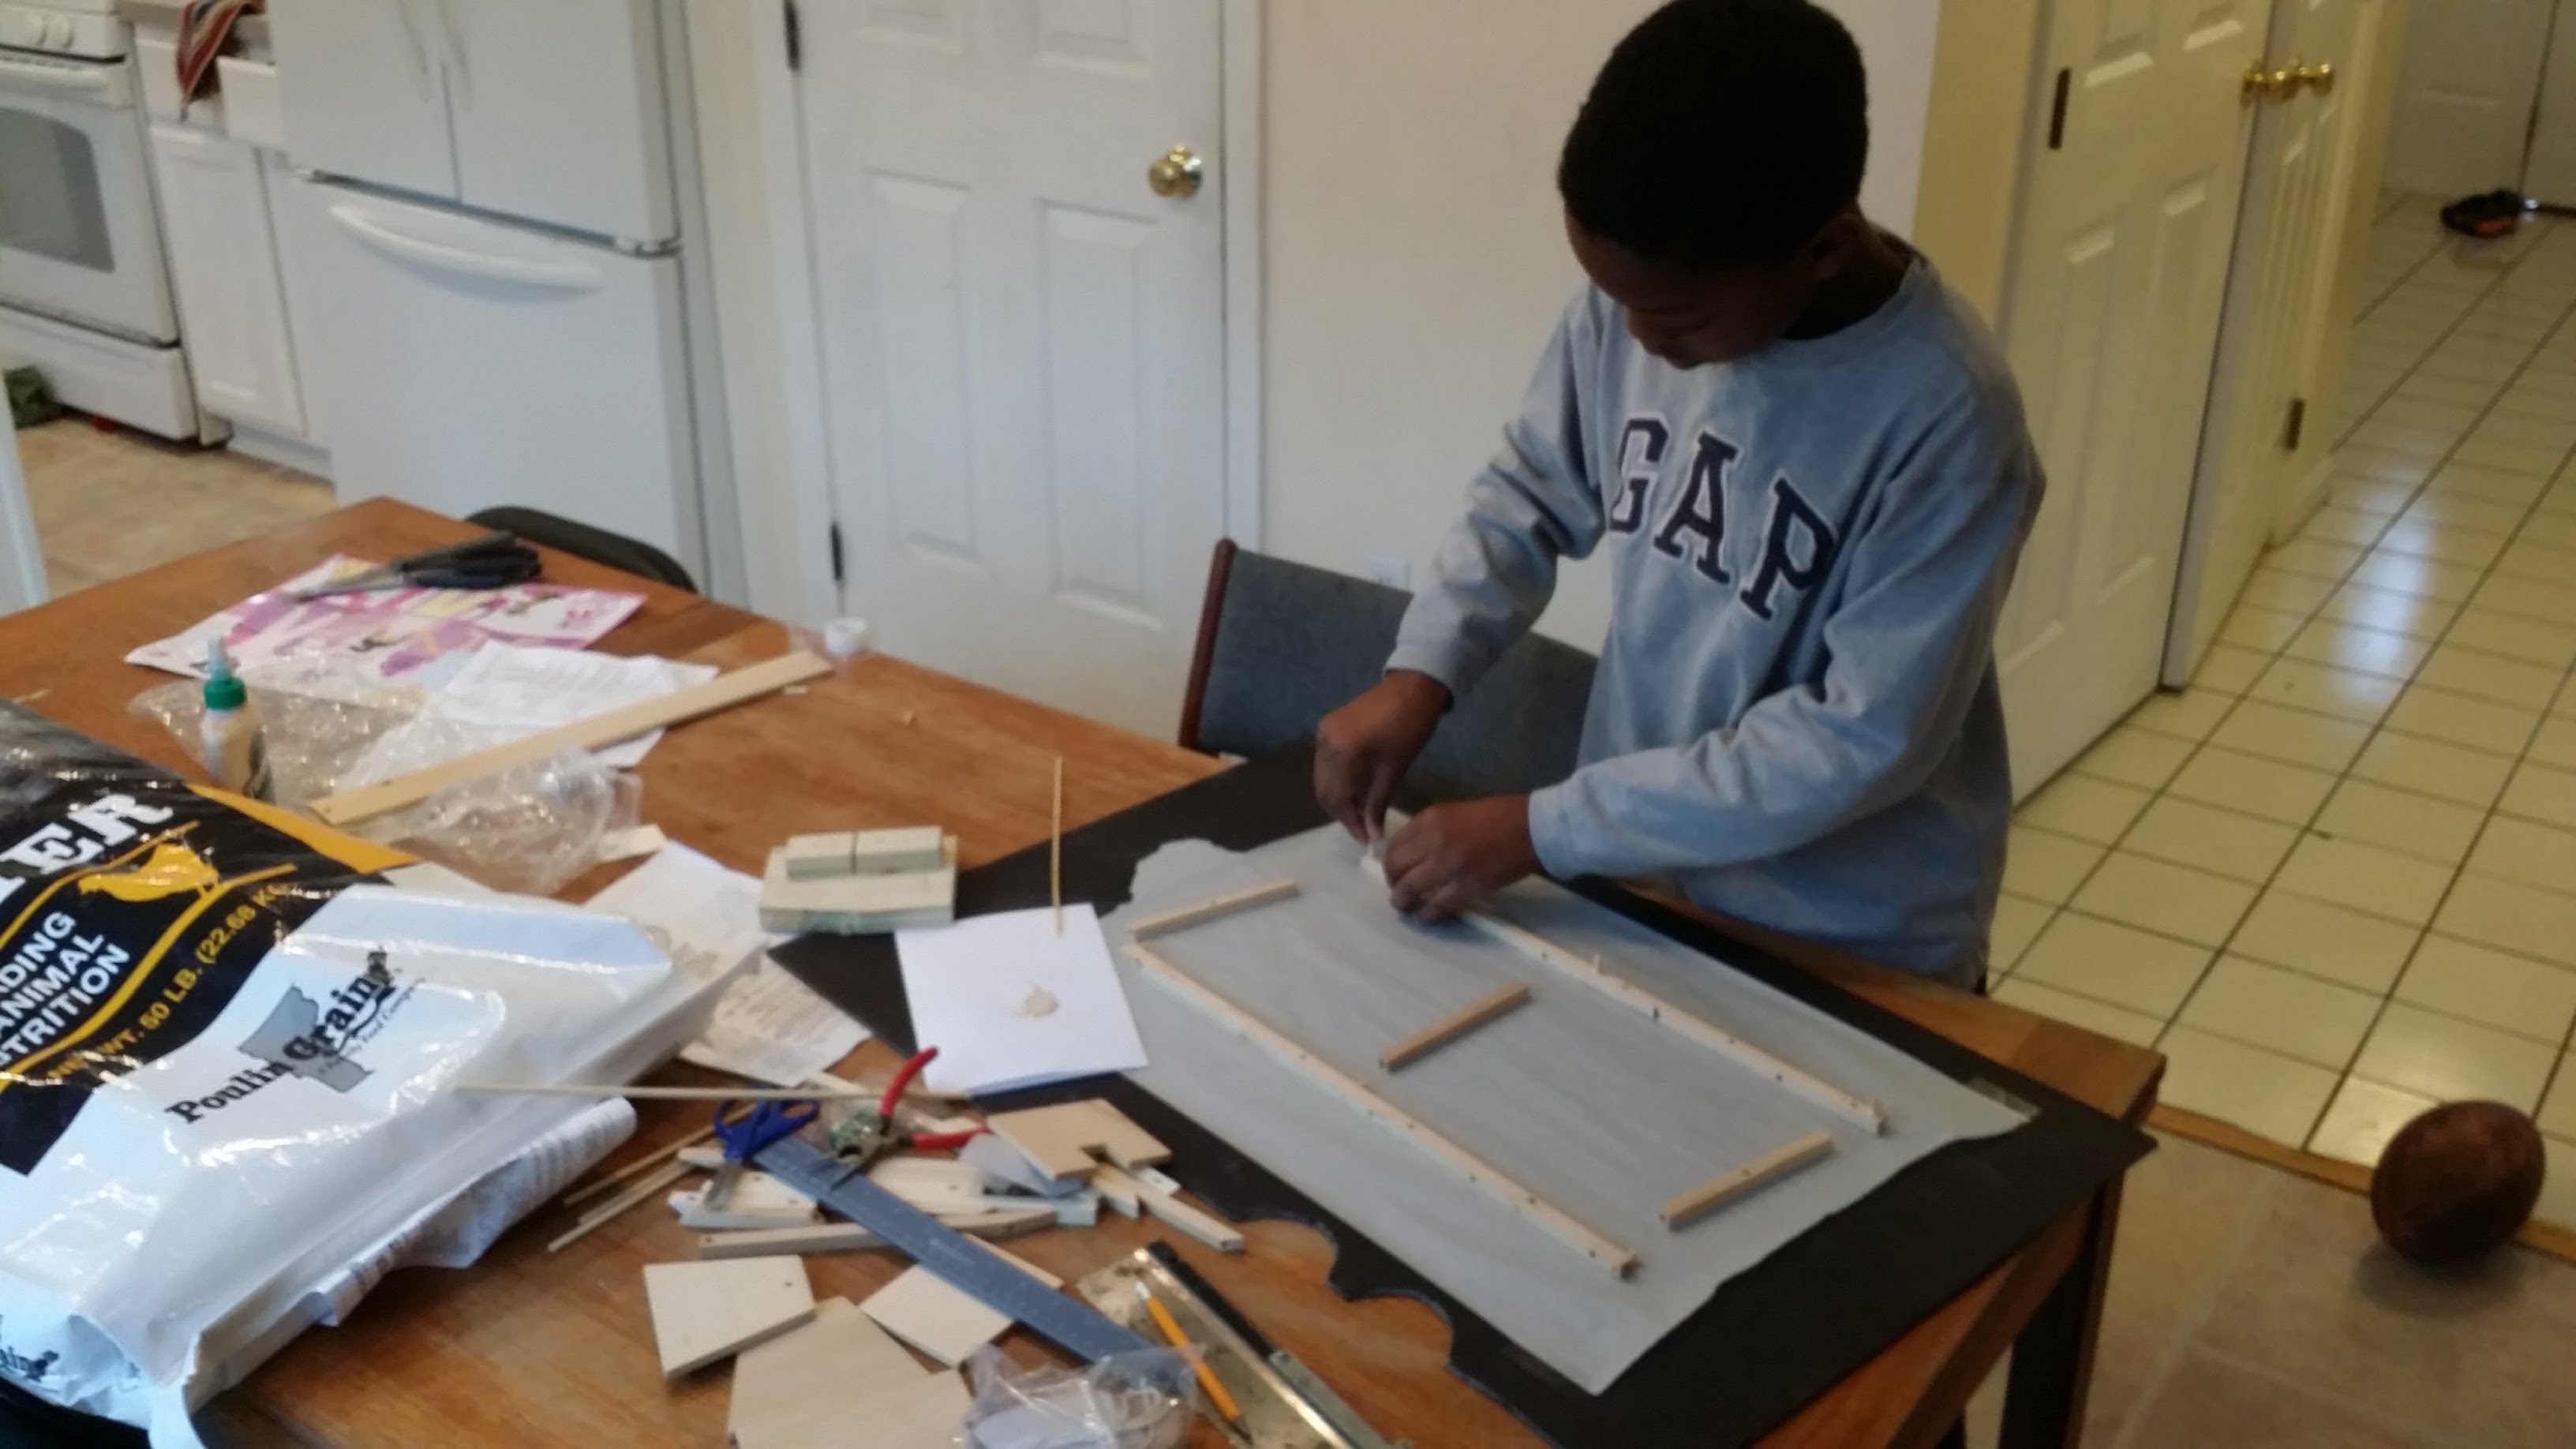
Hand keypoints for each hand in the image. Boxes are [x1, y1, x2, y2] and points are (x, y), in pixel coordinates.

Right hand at [1313, 671, 1448, 843]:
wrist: (1412, 686)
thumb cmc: (1410, 728)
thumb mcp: (1394, 769)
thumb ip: (1378, 803)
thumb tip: (1372, 835)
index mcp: (1342, 752)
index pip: (1337, 798)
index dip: (1350, 822)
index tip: (1365, 839)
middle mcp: (1325, 742)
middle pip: (1324, 790)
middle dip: (1341, 814)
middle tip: (1362, 829)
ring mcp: (1323, 732)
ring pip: (1321, 778)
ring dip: (1337, 798)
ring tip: (1360, 813)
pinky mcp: (1327, 726)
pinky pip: (1325, 763)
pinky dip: (1336, 781)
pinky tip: (1354, 791)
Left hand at [1382, 796, 1538, 920]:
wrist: (1535, 828)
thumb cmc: (1500, 816)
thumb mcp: (1456, 812)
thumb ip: (1431, 830)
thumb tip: (1412, 854)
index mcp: (1431, 818)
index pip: (1394, 844)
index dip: (1390, 862)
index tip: (1396, 871)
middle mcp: (1434, 841)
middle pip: (1395, 868)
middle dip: (1392, 882)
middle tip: (1399, 891)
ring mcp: (1449, 865)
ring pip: (1409, 890)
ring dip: (1403, 902)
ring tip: (1407, 906)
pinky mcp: (1467, 887)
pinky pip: (1436, 906)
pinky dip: (1428, 913)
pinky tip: (1428, 915)